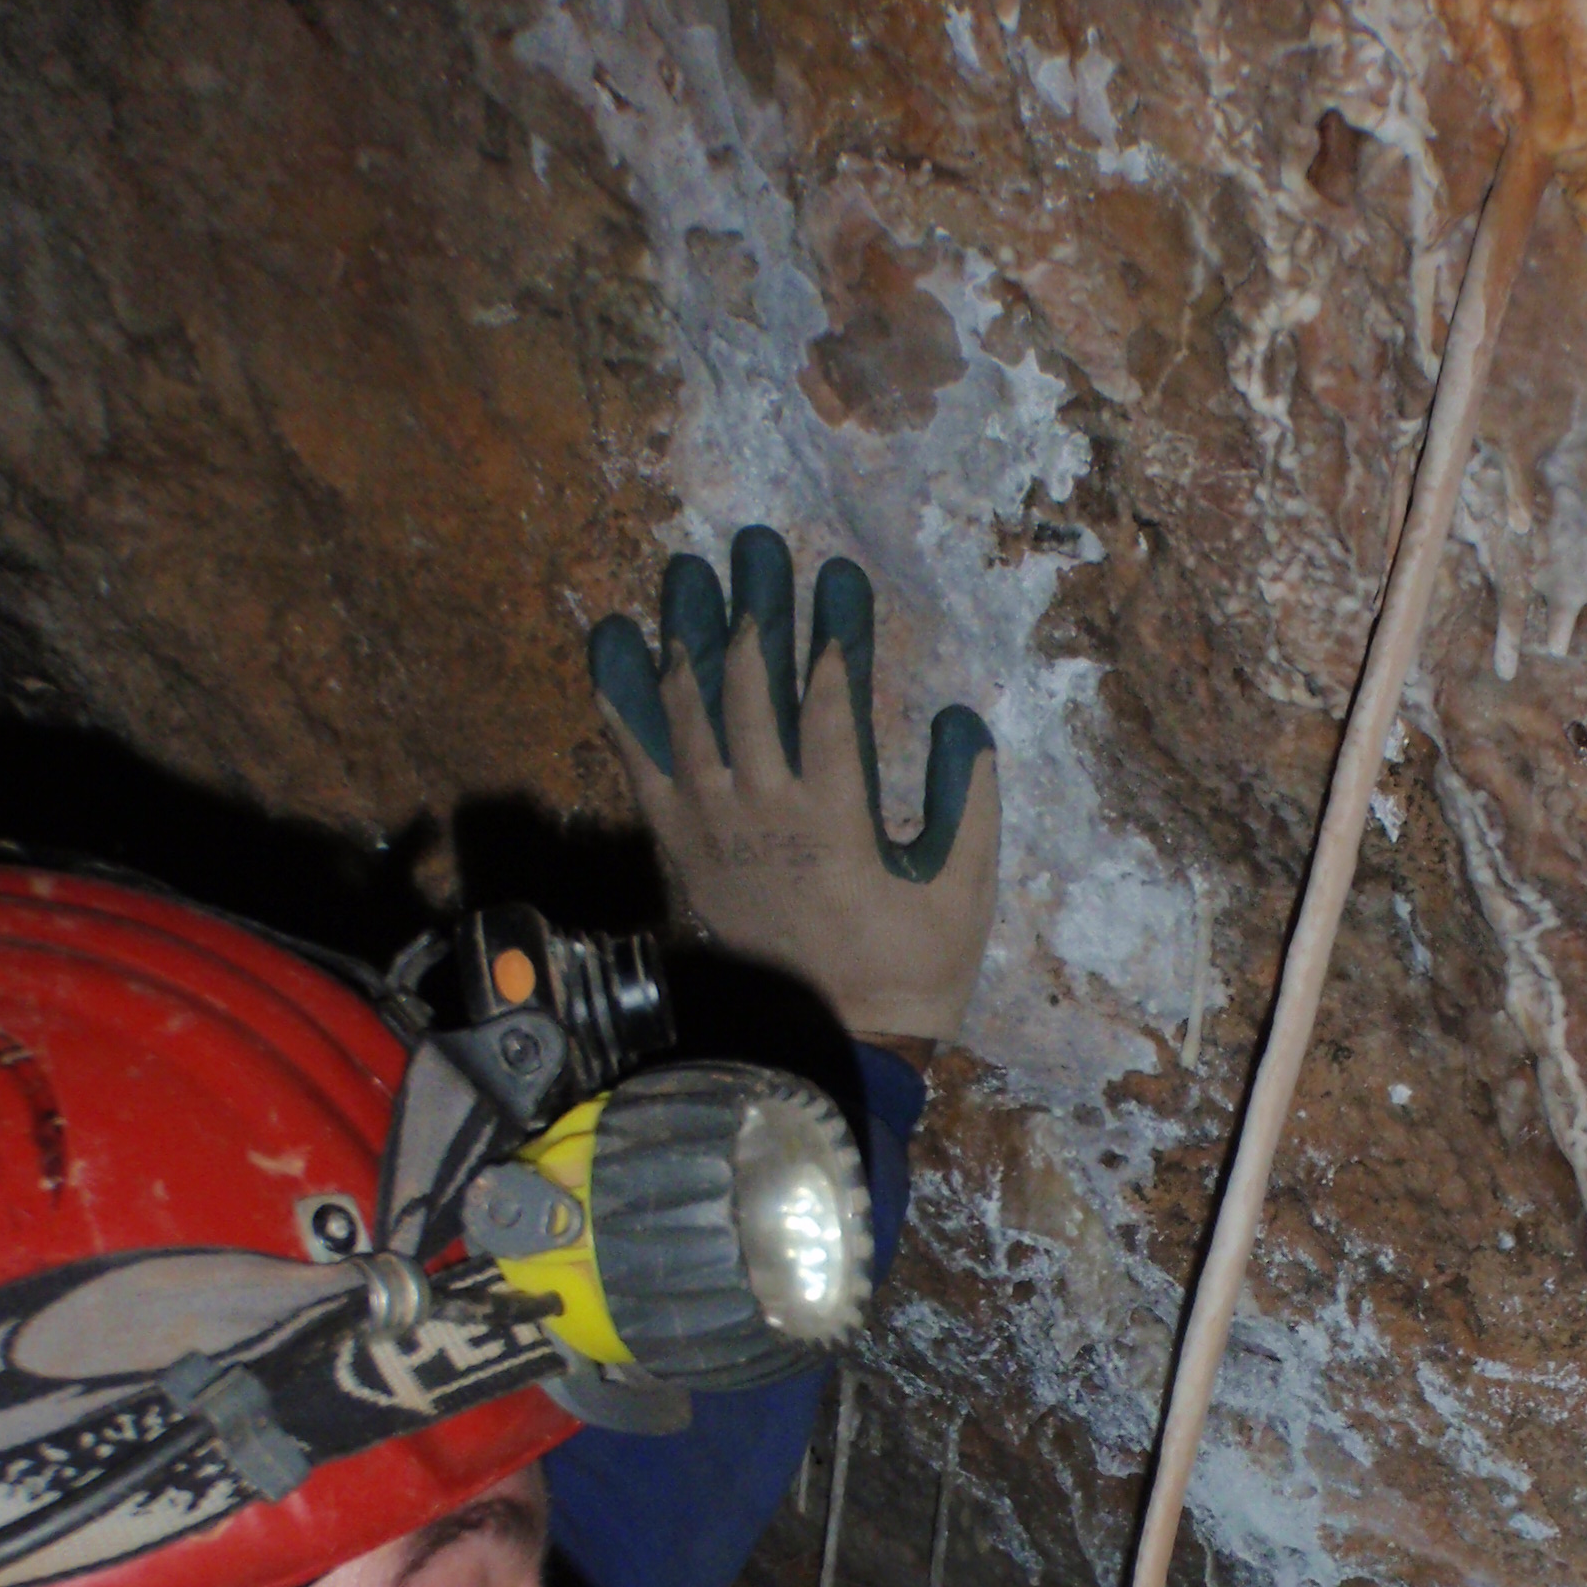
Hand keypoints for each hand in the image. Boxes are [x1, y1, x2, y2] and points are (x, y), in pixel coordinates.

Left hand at [588, 529, 999, 1055]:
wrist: (825, 1042)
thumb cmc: (906, 971)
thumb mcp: (961, 895)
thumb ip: (968, 807)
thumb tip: (966, 723)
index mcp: (834, 820)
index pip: (830, 702)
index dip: (833, 635)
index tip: (835, 575)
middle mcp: (761, 810)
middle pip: (751, 687)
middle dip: (754, 608)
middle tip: (754, 544)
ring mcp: (710, 827)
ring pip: (691, 710)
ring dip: (689, 634)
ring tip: (689, 570)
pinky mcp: (679, 845)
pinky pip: (640, 760)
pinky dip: (627, 700)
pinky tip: (617, 644)